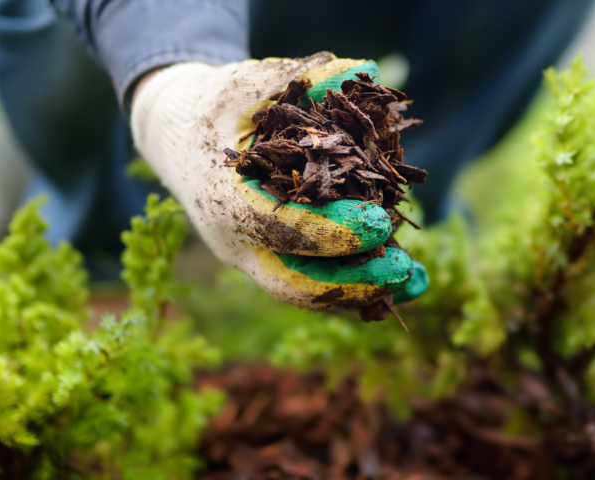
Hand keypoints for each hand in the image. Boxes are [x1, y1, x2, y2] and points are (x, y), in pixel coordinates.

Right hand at [130, 53, 427, 311]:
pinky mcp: (271, 262)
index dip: (331, 231)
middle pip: (293, 282)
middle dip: (351, 281)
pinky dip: (357, 287)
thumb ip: (301, 77)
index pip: (277, 227)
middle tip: (404, 269)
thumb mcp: (249, 83)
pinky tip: (403, 282)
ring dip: (363, 292)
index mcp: (222, 198)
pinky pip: (315, 285)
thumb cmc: (216, 106)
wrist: (178, 138)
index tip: (381, 223)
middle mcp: (234, 241)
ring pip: (307, 293)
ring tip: (416, 282)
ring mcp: (252, 259)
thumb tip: (361, 72)